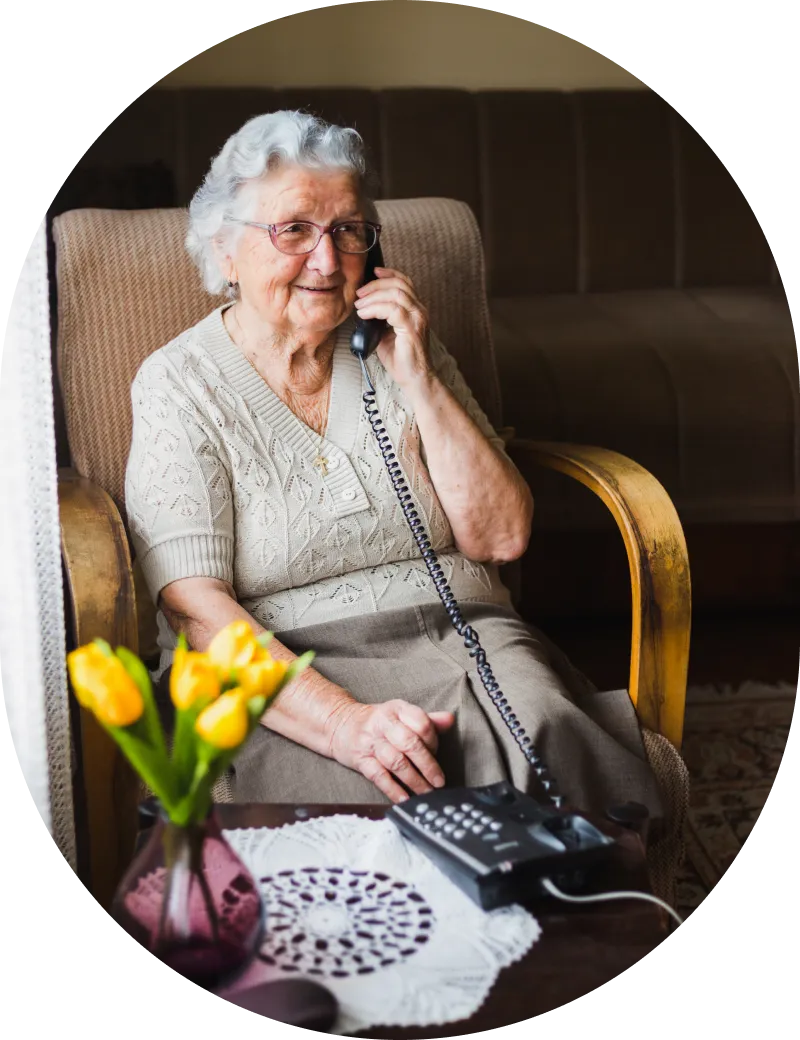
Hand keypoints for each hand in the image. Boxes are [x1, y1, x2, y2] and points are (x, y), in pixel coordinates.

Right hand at [327, 698, 455, 802]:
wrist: (341, 725)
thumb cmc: (378, 722)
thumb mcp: (401, 714)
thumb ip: (427, 720)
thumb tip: (449, 720)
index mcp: (397, 709)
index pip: (421, 723)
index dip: (433, 741)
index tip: (438, 754)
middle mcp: (383, 724)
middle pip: (409, 743)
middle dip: (427, 765)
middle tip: (438, 781)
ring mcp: (370, 742)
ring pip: (396, 762)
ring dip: (414, 780)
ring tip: (426, 793)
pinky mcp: (360, 760)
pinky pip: (378, 776)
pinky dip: (393, 790)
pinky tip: (404, 799)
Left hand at [353, 267, 432, 388]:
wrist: (414, 379)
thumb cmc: (402, 359)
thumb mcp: (386, 334)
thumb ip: (380, 319)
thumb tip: (363, 309)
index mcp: (415, 310)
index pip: (405, 283)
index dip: (389, 274)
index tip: (373, 272)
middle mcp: (419, 311)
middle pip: (399, 284)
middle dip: (376, 285)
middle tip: (359, 293)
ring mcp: (417, 319)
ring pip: (396, 294)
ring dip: (373, 296)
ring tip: (359, 305)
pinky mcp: (412, 328)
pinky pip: (392, 310)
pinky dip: (375, 309)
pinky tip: (364, 314)